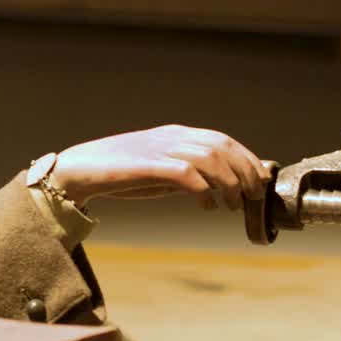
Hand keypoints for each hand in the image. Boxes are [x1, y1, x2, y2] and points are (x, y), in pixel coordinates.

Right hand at [51, 125, 270, 209]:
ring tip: (232, 204)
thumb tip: (212, 189)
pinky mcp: (149, 164)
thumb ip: (183, 175)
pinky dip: (202, 190)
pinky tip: (206, 205)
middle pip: (222, 147)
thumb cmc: (118, 173)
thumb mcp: (158, 173)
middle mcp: (173, 137)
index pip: (222, 140)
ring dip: (228, 182)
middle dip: (245, 170)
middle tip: (253, 195)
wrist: (80, 170)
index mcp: (176, 135)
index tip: (260, 178)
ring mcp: (161, 148)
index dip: (246, 158)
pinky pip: (186, 174)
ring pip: (210, 158)